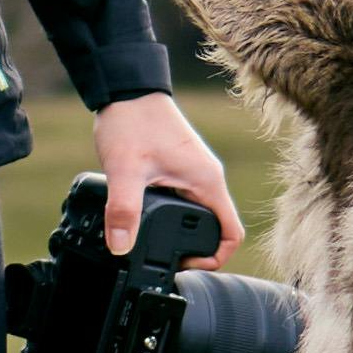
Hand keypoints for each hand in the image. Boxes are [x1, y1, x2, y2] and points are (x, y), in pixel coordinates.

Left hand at [93, 95, 242, 257]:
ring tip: (151, 242)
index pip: (232, 233)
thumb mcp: (125, 170)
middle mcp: (208, 179)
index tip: (185, 263)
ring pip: (199, 215)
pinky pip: (186, 201)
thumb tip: (121, 247)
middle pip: (215, 228)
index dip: (214, 258)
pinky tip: (147, 220)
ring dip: (181, 232)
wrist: (128, 89)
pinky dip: (173, 217)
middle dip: (194, 249)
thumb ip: (123, 210)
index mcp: (207, 182)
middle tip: (162, 258)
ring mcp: (195, 173)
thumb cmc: (133, 122)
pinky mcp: (181, 169)